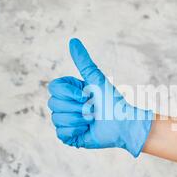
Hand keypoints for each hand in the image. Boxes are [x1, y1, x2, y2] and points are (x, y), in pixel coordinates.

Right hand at [47, 38, 152, 156]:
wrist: (123, 124)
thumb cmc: (113, 102)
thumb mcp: (96, 79)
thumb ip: (83, 62)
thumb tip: (73, 41)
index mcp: (71, 91)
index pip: (54, 88)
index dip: (69, 93)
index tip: (85, 95)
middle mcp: (66, 104)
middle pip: (53, 104)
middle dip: (77, 108)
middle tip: (92, 109)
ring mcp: (66, 120)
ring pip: (57, 119)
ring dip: (78, 120)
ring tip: (91, 120)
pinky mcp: (69, 136)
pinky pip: (61, 133)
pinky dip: (76, 131)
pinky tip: (86, 130)